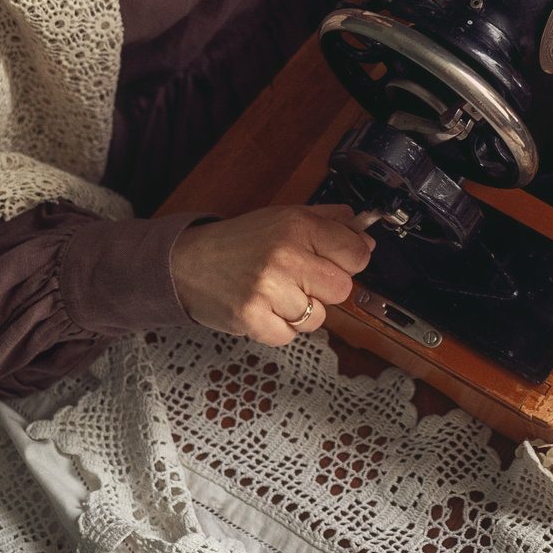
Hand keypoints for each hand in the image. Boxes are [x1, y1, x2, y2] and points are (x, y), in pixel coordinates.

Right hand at [170, 203, 374, 345]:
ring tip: (276, 294)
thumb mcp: (285, 217)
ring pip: (318, 318)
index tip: (335, 261)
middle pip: (342, 289)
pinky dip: (279, 328)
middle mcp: (285, 255)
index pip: (357, 253)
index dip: (350, 261)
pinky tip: (263, 309)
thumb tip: (367, 236)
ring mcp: (268, 289)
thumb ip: (331, 222)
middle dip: (324, 288)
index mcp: (298, 225)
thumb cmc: (239, 242)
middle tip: (298, 279)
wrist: (186, 263)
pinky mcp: (252, 318)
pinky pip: (290, 336)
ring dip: (301, 311)